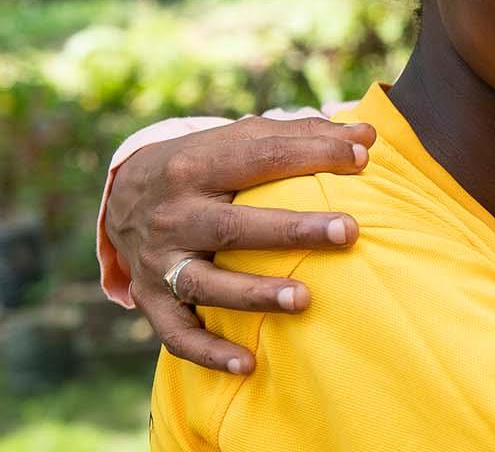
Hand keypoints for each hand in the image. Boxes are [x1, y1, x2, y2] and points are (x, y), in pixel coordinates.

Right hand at [106, 115, 376, 373]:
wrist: (123, 196)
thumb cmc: (205, 164)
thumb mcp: (239, 139)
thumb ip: (301, 136)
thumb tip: (366, 136)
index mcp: (196, 165)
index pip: (259, 157)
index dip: (313, 155)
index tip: (362, 158)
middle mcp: (174, 214)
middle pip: (234, 226)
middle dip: (292, 230)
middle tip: (348, 232)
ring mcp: (158, 262)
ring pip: (205, 283)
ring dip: (254, 294)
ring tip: (304, 299)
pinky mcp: (151, 300)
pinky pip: (177, 334)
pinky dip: (209, 351)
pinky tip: (249, 364)